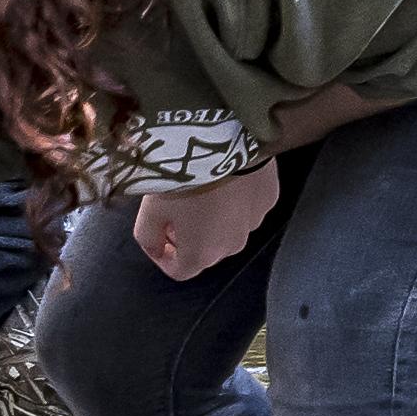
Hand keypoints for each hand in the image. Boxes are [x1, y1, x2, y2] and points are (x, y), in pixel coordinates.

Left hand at [134, 163, 280, 279]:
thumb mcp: (150, 209)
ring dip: (214, 219)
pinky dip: (235, 200)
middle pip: (206, 251)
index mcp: (202, 254)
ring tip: (202, 190)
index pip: (180, 271)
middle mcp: (232, 246)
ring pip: (229, 229)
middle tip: (176, 208)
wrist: (223, 144)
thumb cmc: (183, 180)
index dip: (163, 257)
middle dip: (189, 237)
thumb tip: (155, 247)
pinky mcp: (268, 199)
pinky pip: (247, 207)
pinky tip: (225, 178)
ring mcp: (254, 223)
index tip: (157, 237)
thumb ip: (147, 237)